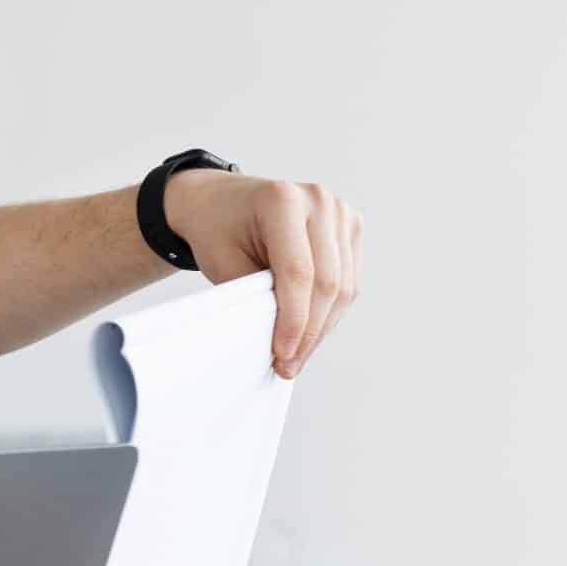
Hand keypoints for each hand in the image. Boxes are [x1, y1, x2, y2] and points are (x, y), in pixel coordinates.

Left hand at [163, 170, 363, 379]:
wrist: (221, 201)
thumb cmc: (216, 228)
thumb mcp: (221, 260)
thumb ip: (251, 295)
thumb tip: (279, 342)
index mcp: (281, 200)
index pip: (298, 272)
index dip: (293, 320)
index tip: (283, 354)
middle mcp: (318, 201)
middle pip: (327, 281)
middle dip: (309, 331)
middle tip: (289, 365)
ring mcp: (340, 212)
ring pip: (344, 286)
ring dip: (323, 327)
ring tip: (298, 356)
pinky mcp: (350, 227)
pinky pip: (349, 280)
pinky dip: (330, 311)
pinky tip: (310, 332)